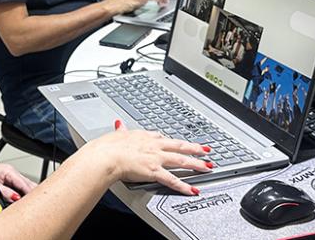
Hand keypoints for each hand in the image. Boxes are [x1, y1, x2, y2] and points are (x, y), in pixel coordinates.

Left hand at [0, 163, 36, 202]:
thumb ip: (4, 192)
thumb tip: (15, 198)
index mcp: (8, 171)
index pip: (24, 184)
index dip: (31, 194)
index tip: (36, 203)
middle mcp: (11, 172)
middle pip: (28, 183)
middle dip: (33, 193)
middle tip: (38, 205)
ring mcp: (10, 175)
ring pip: (25, 185)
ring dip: (29, 193)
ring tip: (33, 204)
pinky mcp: (9, 180)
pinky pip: (20, 187)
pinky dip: (24, 193)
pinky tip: (25, 200)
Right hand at [95, 120, 211, 195]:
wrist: (107, 156)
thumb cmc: (109, 146)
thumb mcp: (117, 134)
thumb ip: (120, 130)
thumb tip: (119, 124)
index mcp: (144, 136)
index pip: (162, 137)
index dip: (172, 141)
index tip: (178, 142)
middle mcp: (154, 146)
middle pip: (179, 146)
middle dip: (194, 148)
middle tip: (206, 150)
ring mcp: (156, 158)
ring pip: (181, 160)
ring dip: (196, 164)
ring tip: (207, 167)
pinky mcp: (154, 171)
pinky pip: (172, 180)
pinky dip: (184, 186)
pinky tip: (193, 189)